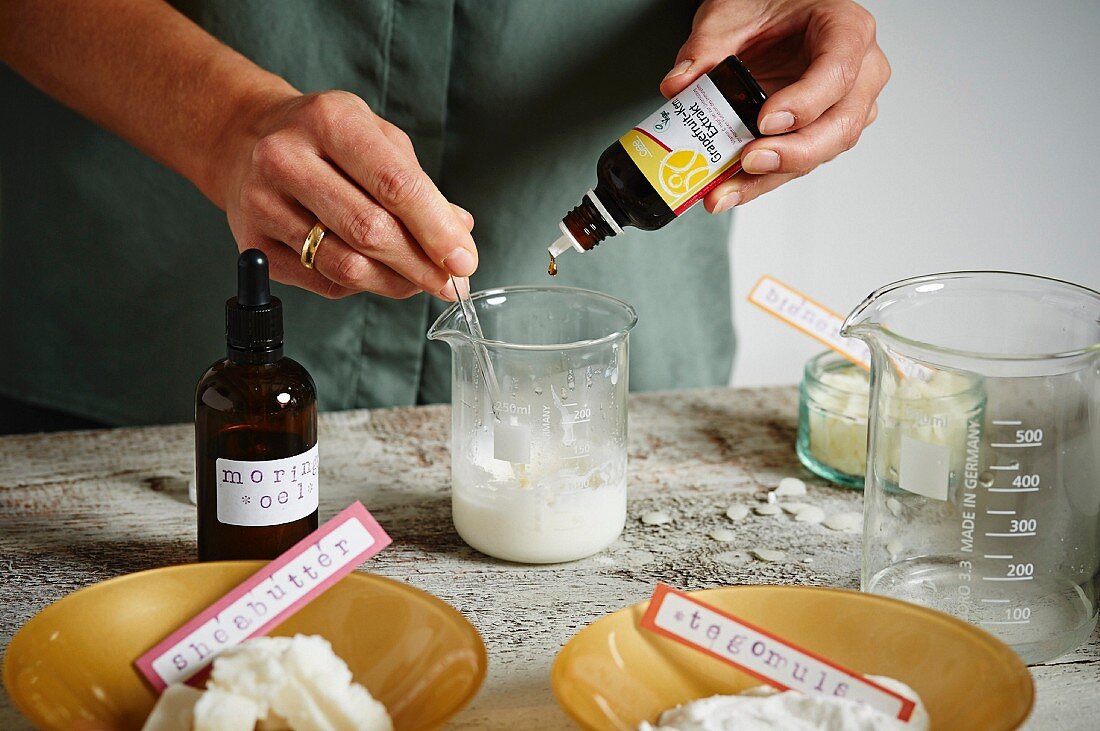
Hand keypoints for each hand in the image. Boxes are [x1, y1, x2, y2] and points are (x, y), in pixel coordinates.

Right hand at [222, 90, 476, 299]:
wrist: (243, 138)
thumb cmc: (324, 140)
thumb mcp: (376, 139)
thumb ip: (419, 186)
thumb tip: (460, 233)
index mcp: (330, 120)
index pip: (396, 185)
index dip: (437, 230)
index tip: (464, 260)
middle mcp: (287, 157)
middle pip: (370, 231)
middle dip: (420, 265)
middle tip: (450, 282)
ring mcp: (263, 202)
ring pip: (345, 265)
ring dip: (394, 282)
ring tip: (417, 280)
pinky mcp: (253, 242)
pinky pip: (322, 282)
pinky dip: (361, 286)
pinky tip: (374, 273)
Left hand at [660, 0, 889, 210]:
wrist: (776, 13)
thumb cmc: (771, 5)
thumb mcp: (732, 14)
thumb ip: (706, 47)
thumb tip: (678, 85)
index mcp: (847, 31)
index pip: (837, 74)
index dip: (804, 104)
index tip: (764, 122)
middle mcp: (859, 72)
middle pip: (840, 126)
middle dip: (791, 154)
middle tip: (748, 163)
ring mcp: (845, 106)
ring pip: (820, 153)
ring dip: (769, 178)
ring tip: (724, 191)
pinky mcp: (820, 132)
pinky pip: (797, 162)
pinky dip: (761, 179)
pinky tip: (730, 189)